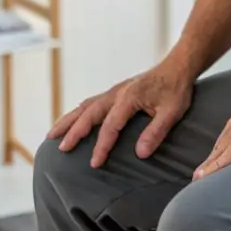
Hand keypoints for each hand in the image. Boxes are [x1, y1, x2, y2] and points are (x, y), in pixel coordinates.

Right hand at [47, 60, 193, 167]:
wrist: (178, 66)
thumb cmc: (177, 89)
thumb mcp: (172, 111)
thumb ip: (156, 132)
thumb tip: (140, 154)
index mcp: (129, 98)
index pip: (110, 126)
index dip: (102, 146)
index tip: (94, 164)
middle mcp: (117, 93)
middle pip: (89, 113)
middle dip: (74, 132)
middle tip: (62, 150)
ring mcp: (115, 91)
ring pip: (85, 106)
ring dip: (69, 120)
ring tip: (52, 136)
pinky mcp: (116, 92)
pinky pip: (91, 103)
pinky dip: (78, 113)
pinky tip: (72, 122)